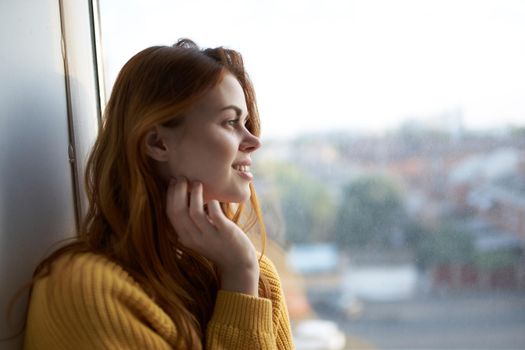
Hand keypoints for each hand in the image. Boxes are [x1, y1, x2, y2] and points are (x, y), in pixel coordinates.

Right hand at [166, 177, 259, 295]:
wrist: (238, 263)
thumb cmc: (219, 245)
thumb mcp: (199, 236)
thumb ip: (191, 223)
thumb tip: (183, 197)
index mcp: (186, 237)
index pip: (170, 214)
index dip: (170, 196)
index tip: (174, 181)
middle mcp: (194, 238)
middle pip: (178, 212)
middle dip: (178, 192)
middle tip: (183, 178)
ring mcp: (210, 236)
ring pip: (195, 213)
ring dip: (194, 195)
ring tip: (198, 183)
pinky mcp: (226, 233)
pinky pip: (216, 216)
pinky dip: (213, 204)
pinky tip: (214, 198)